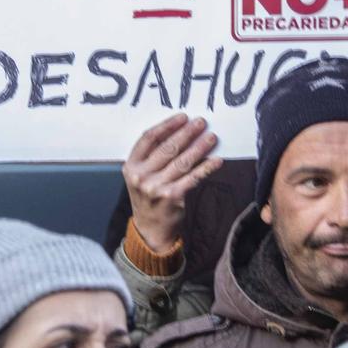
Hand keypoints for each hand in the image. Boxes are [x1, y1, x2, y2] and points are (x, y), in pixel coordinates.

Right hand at [123, 115, 220, 253]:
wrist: (150, 230)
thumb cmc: (148, 198)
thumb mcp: (141, 176)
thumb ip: (152, 157)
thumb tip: (181, 133)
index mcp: (131, 166)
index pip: (149, 138)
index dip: (167, 126)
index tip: (182, 117)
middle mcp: (141, 176)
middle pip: (167, 147)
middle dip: (187, 133)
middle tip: (201, 122)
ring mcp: (155, 187)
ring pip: (182, 161)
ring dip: (199, 147)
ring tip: (211, 137)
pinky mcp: (172, 197)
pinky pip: (193, 177)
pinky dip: (206, 167)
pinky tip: (216, 160)